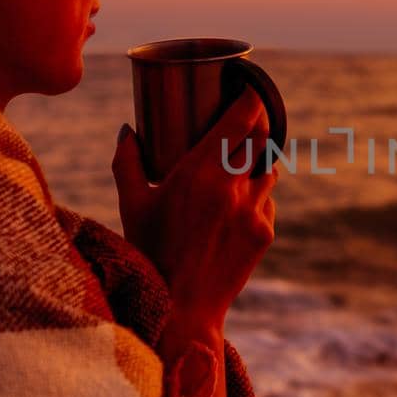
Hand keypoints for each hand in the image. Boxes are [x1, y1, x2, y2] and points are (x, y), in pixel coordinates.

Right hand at [111, 91, 277, 376]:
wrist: (181, 309)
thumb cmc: (149, 254)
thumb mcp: (132, 205)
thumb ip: (128, 162)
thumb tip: (129, 130)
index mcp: (200, 172)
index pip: (241, 119)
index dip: (252, 98)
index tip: (250, 87)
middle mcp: (233, 186)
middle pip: (263, 137)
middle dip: (259, 123)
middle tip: (247, 118)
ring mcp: (253, 210)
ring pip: (269, 169)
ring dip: (258, 161)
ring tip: (241, 162)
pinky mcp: (265, 233)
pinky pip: (268, 201)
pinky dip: (257, 196)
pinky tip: (239, 203)